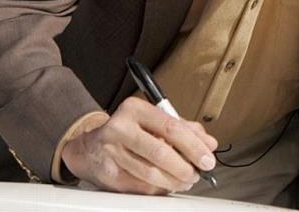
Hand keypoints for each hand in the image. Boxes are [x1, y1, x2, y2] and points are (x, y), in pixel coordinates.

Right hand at [62, 97, 217, 194]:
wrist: (90, 147)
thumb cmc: (129, 130)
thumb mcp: (153, 120)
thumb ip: (183, 128)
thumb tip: (209, 143)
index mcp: (135, 109)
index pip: (171, 127)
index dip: (193, 145)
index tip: (207, 157)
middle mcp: (121, 127)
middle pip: (160, 151)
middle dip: (185, 166)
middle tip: (198, 173)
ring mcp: (113, 152)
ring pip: (151, 173)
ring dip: (174, 181)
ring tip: (186, 180)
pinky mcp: (110, 174)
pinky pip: (141, 187)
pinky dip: (159, 189)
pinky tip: (168, 185)